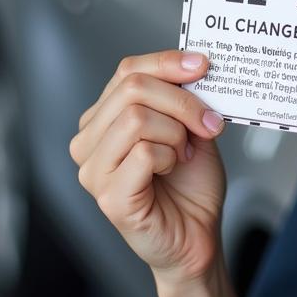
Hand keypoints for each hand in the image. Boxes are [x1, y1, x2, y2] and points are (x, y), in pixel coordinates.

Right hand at [70, 50, 226, 290]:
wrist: (198, 234)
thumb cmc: (190, 183)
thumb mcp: (190, 126)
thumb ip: (184, 96)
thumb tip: (195, 64)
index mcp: (103, 118)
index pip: (128, 70)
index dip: (168, 62)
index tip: (203, 66)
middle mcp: (88, 142)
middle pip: (133, 88)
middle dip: (182, 101)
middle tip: (207, 123)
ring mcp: (93, 171)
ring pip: (137, 117)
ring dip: (176, 132)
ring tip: (184, 153)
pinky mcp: (109, 197)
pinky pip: (143, 152)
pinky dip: (171, 156)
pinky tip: (173, 170)